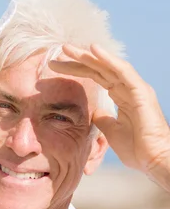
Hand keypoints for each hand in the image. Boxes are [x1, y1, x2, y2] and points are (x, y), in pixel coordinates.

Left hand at [49, 44, 169, 177]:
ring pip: (108, 66)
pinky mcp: (140, 91)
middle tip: (59, 50)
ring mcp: (135, 88)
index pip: (95, 77)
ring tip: (68, 48)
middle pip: (99, 69)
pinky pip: (122, 71)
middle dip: (78, 59)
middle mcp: (128, 89)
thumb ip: (103, 119)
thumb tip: (95, 112)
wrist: (153, 160)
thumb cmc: (136, 149)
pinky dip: (107, 59)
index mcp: (121, 97)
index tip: (55, 67)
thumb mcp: (111, 132)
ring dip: (88, 55)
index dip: (76, 70)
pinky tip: (93, 50)